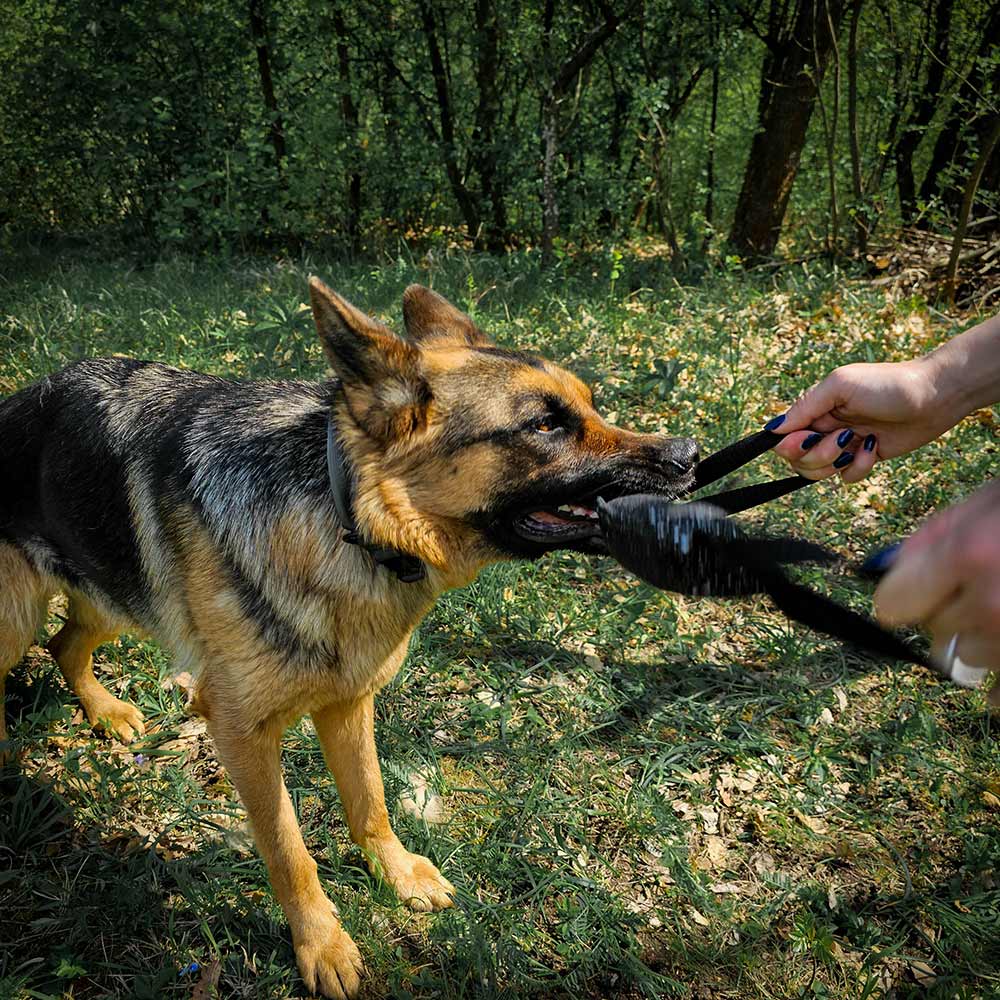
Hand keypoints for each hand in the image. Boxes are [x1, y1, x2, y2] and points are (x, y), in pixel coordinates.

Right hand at [767, 359, 964, 482]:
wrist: (935, 396)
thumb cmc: (888, 384)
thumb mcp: (840, 386)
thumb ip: (805, 406)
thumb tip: (773, 430)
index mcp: (814, 408)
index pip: (783, 438)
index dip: (790, 446)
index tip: (807, 440)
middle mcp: (824, 428)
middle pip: (798, 459)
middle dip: (816, 456)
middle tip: (841, 440)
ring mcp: (843, 445)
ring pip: (819, 472)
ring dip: (836, 463)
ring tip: (858, 444)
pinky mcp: (863, 458)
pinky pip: (846, 477)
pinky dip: (859, 468)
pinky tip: (873, 449)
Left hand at [875, 479, 999, 703]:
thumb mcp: (988, 501)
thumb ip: (934, 537)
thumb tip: (888, 572)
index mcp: (970, 555)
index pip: (893, 606)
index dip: (905, 594)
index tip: (916, 590)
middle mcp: (994, 605)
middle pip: (934, 631)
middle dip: (949, 609)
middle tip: (986, 583)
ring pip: (970, 659)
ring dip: (984, 637)